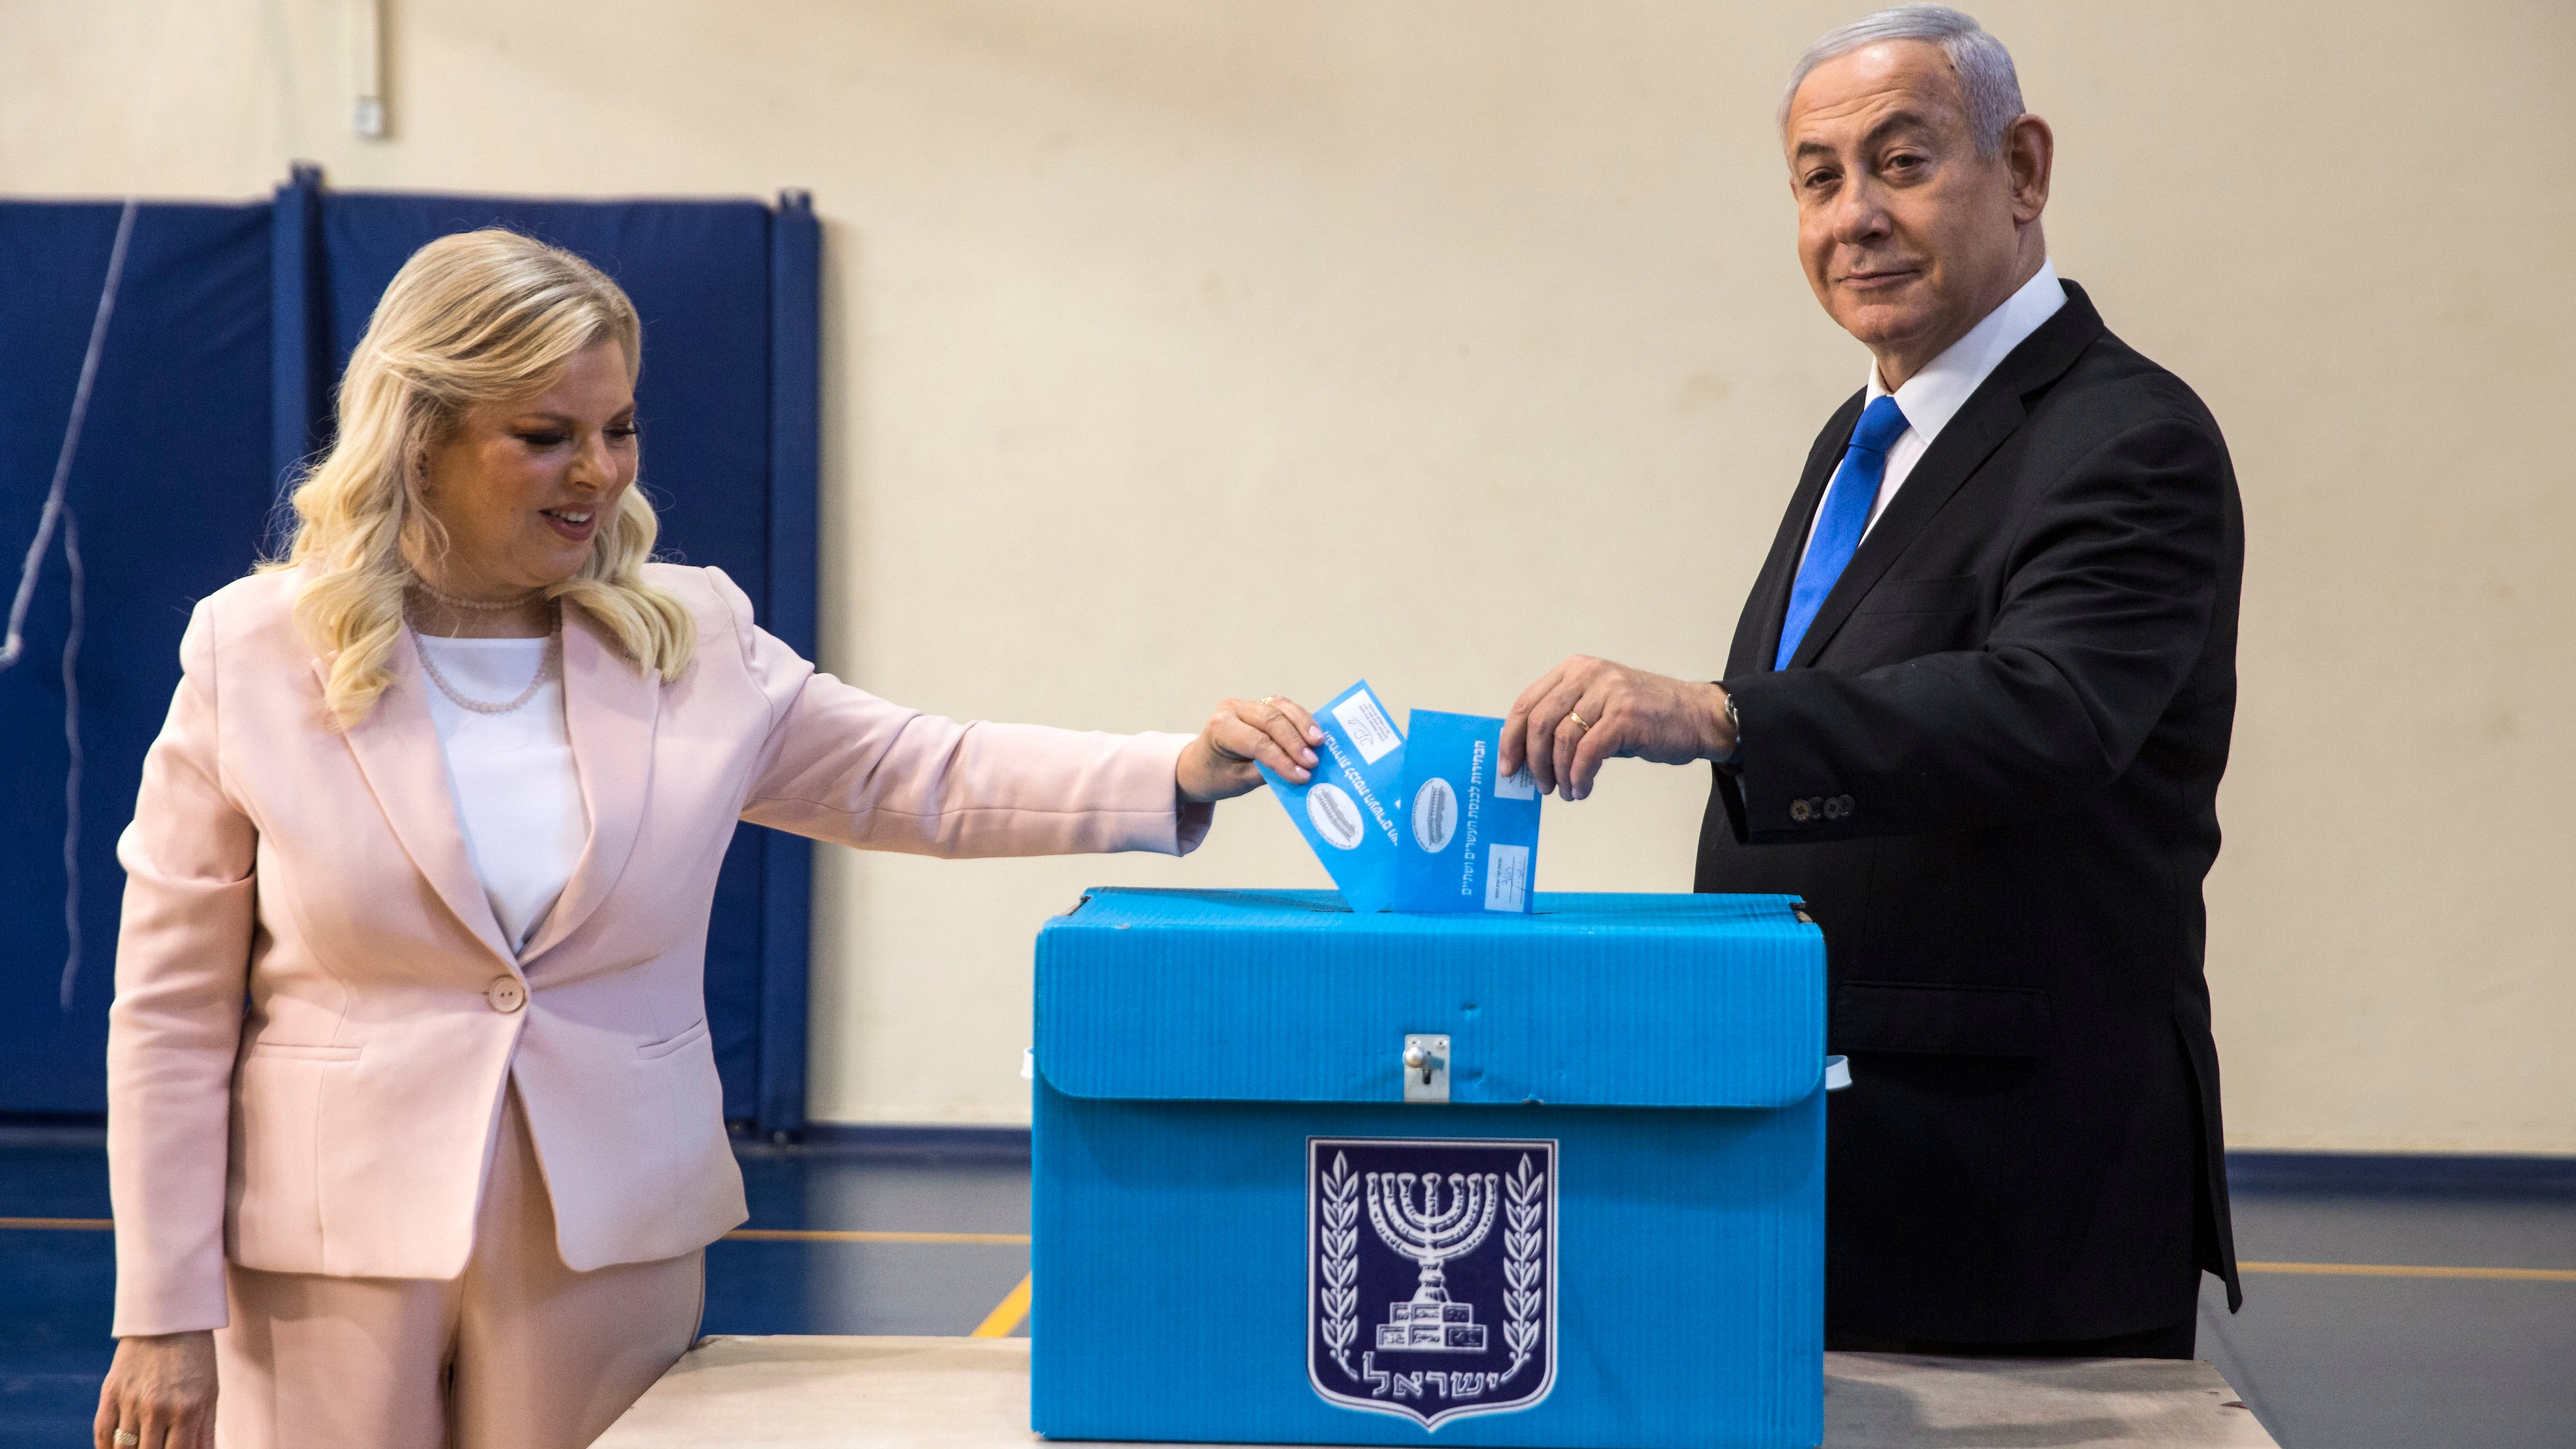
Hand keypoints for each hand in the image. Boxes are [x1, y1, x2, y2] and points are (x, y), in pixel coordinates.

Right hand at [96, 1331, 216, 1448]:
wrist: (169, 1318)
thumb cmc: (196, 1358)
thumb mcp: (209, 1393)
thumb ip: (205, 1432)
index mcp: (187, 1410)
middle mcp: (157, 1408)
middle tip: (156, 1448)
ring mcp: (130, 1401)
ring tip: (139, 1448)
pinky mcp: (110, 1391)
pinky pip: (103, 1432)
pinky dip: (106, 1448)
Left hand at [1176, 696, 1323, 802]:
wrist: (1198, 765)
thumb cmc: (1215, 775)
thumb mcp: (1238, 780)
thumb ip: (1268, 772)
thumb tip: (1301, 771)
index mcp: (1220, 728)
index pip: (1257, 742)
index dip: (1282, 759)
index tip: (1302, 775)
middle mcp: (1232, 710)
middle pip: (1270, 720)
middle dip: (1295, 741)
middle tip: (1313, 761)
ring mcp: (1246, 704)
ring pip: (1280, 707)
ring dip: (1303, 724)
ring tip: (1320, 742)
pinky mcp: (1259, 705)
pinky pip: (1283, 708)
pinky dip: (1301, 720)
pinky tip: (1315, 734)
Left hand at [1499, 656, 1734, 801]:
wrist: (1698, 716)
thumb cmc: (1646, 716)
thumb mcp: (1599, 705)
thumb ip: (1567, 719)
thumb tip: (1530, 756)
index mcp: (1575, 669)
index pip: (1526, 703)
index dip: (1511, 739)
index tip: (1508, 767)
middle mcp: (1589, 675)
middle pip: (1539, 722)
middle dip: (1533, 761)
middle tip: (1540, 785)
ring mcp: (1608, 693)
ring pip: (1562, 740)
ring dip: (1559, 774)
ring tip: (1567, 791)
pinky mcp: (1626, 716)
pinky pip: (1588, 753)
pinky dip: (1579, 777)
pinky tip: (1582, 789)